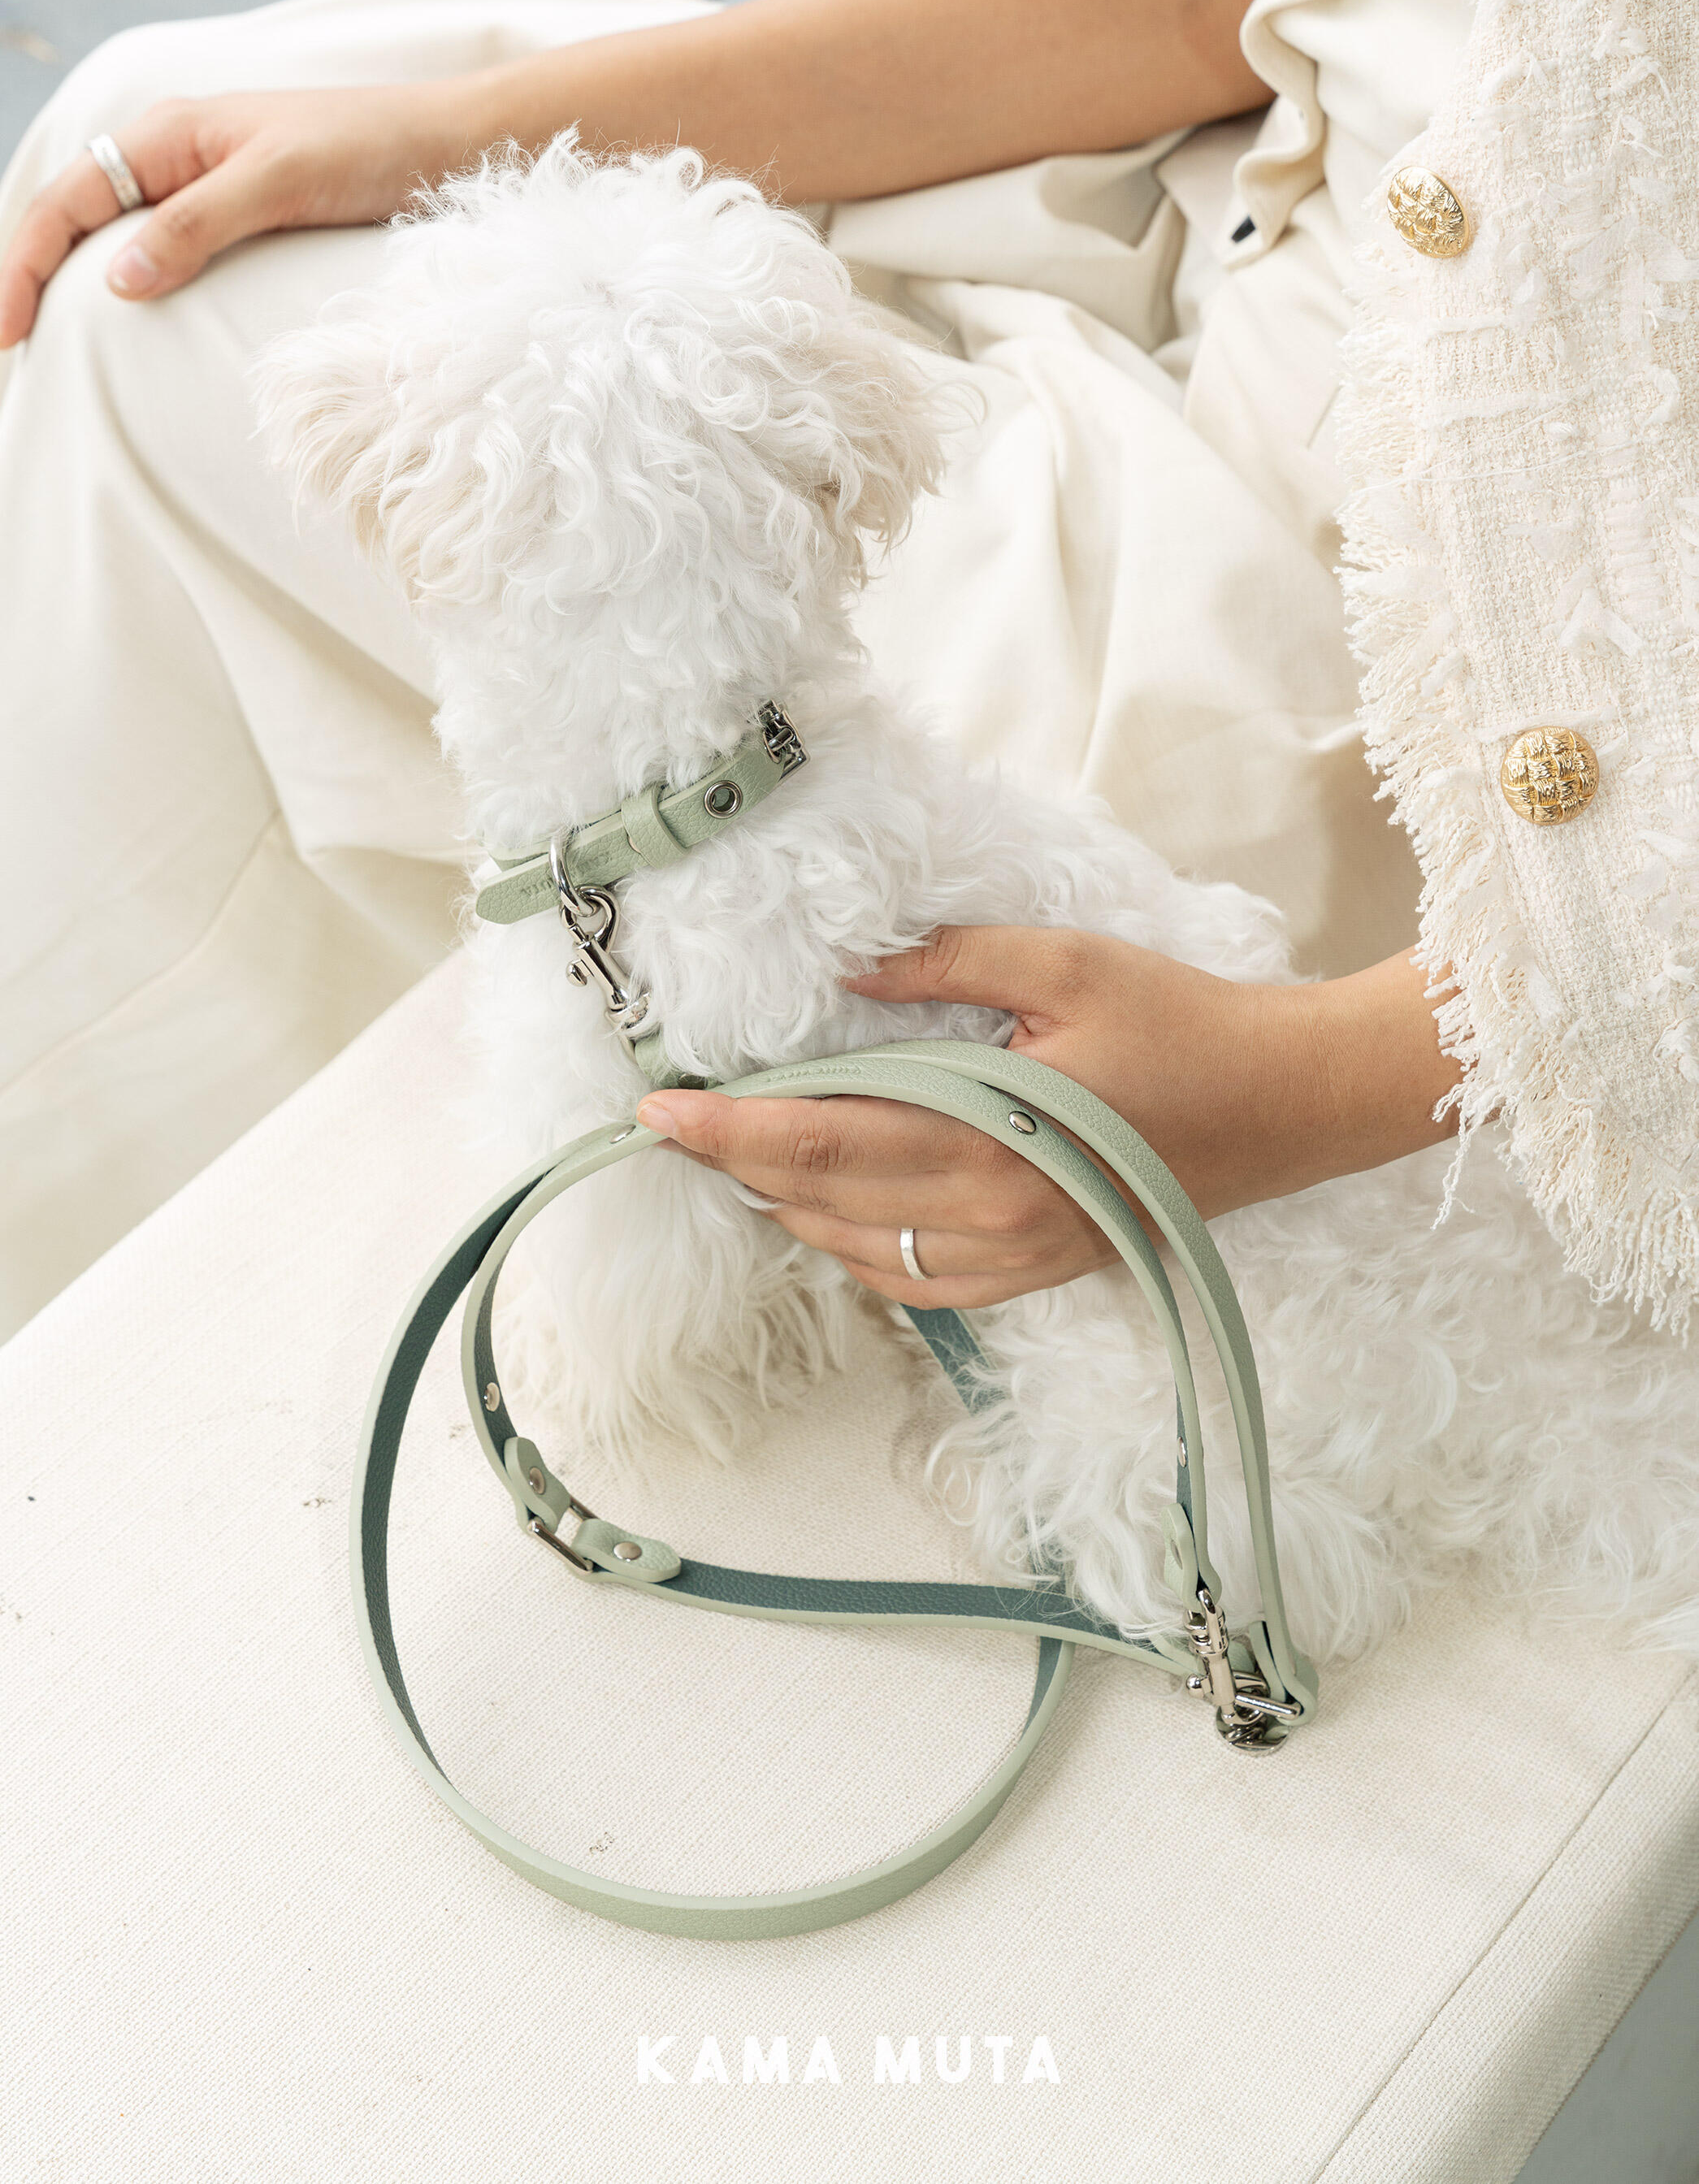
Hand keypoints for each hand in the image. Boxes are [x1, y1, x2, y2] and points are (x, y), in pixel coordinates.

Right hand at [0, 80, 489, 347]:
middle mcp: (174, 160)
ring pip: (113, 241)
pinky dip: (132, 290)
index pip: (63, 204)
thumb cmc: (369, 149)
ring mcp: (204, 191)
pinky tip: (125, 329)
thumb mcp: (278, 182)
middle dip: (32, 282)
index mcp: (166, 137)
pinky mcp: (241, 223)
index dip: (21, 268)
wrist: (445, 145)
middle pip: (73, 223)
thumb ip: (197, 223)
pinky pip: (164, 256)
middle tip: (12, 355)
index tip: (6, 335)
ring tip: (47, 350)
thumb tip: (115, 279)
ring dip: (75, 290)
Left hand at [634, 926, 1461, 1308]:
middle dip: (739, 1164)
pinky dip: (857, 1252)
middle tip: (679, 1127)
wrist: (1285, 1105)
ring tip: (743, 1159)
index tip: (659, 1111)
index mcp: (993, 1137)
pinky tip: (831, 1214)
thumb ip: (945, 961)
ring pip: (860, 1254)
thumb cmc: (1181, 1022)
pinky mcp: (1038, 1273)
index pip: (823, 1140)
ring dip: (790, 1209)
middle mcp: (993, 1215)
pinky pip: (918, 1285)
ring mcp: (1016, 1256)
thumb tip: (843, 968)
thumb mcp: (1064, 961)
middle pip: (824, 1201)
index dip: (731, 1130)